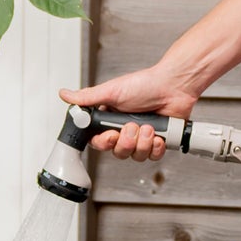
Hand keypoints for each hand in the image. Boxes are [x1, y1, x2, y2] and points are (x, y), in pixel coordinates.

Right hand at [59, 67, 200, 163]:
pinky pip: (153, 156)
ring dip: (142, 143)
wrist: (175, 85)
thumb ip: (87, 98)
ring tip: (148, 127)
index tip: (110, 135)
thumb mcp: (112, 90)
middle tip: (133, 127)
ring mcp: (142, 137)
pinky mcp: (159, 141)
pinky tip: (159, 135)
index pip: (98, 141)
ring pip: (135, 156)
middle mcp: (125, 130)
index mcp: (111, 119)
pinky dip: (156, 147)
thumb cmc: (146, 84)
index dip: (103, 142)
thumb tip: (65, 95)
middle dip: (126, 142)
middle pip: (117, 151)